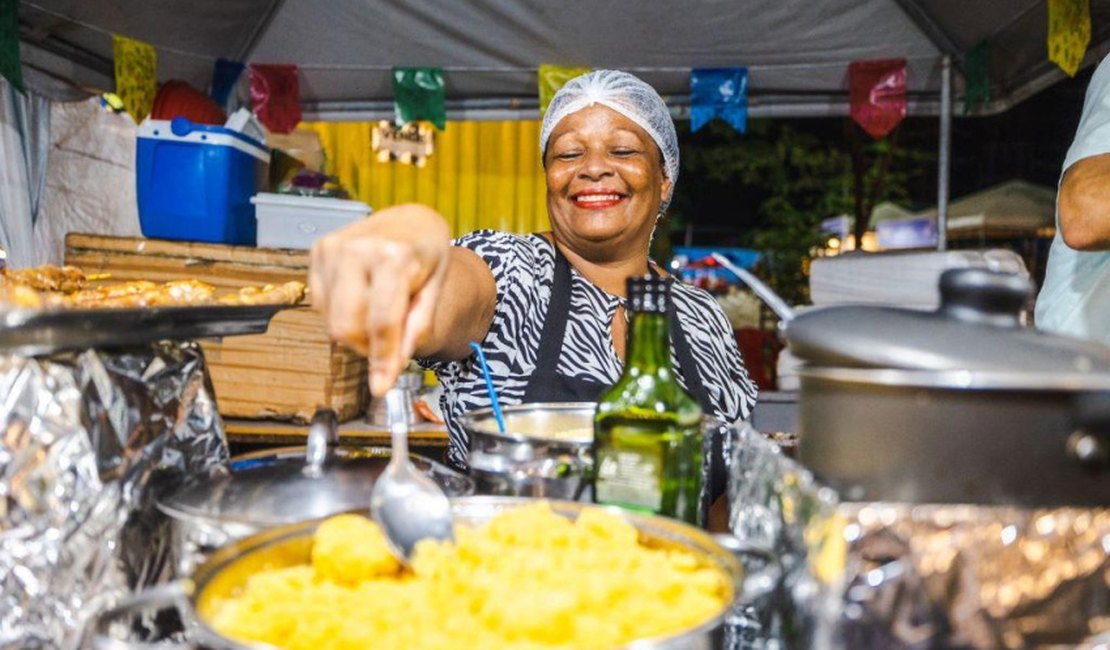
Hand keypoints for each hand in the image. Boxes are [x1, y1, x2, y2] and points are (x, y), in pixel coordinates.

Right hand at [309, 204, 451, 395]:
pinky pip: (319, 304)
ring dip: (354, 333)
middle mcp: (358, 249)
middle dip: (367, 348)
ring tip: (378, 314)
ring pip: (330, 320)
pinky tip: (360, 298)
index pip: (382, 321)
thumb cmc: (427, 253)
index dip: (382, 359)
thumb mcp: (436, 288)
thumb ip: (416, 328)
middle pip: (347, 326)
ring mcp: (332, 247)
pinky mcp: (318, 250)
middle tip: (387, 344)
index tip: (382, 386)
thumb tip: (392, 369)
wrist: (410, 220)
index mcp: (394, 256)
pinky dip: (339, 314)